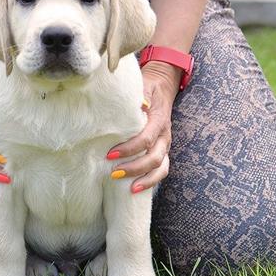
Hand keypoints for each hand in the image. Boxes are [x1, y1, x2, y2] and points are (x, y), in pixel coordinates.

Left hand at [106, 61, 180, 192]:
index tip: (110, 154)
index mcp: (159, 120)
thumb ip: (140, 96)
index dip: (129, 149)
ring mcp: (165, 145)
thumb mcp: (143, 87)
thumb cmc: (147, 88)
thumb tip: (138, 106)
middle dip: (135, 168)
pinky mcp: (162, 151)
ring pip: (161, 168)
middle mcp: (165, 135)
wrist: (162, 86)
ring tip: (131, 189)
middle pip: (155, 158)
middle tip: (114, 173)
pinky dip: (151, 180)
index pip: (146, 139)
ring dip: (146, 180)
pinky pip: (161, 169)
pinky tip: (136, 188)